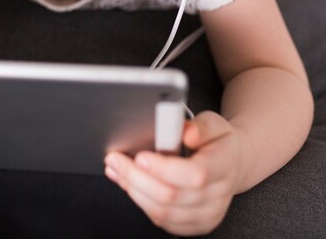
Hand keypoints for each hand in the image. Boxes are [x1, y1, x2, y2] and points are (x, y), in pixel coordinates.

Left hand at [104, 111, 241, 235]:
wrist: (232, 164)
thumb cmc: (218, 142)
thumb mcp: (214, 123)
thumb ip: (201, 126)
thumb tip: (186, 132)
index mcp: (223, 167)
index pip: (195, 175)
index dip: (163, 168)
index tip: (140, 156)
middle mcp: (218, 196)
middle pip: (171, 195)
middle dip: (136, 177)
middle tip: (114, 159)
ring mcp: (207, 215)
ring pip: (163, 211)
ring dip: (133, 190)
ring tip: (115, 170)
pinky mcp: (194, 225)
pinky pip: (163, 220)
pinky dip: (140, 202)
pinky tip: (128, 184)